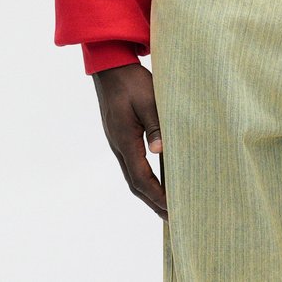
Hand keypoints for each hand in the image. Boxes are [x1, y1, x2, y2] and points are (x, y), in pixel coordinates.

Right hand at [92, 62, 167, 220]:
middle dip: (152, 201)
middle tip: (171, 217)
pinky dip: (144, 176)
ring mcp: (117, 140)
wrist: (110, 65)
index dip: (156, 196)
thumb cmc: (131, 81)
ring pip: (132, 174)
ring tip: (165, 204)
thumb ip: (155, 126)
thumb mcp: (148, 100)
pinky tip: (155, 177)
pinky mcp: (120, 134)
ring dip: (148, 190)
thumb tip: (161, 151)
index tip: (171, 210)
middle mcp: (118, 145)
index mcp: (124, 140)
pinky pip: (131, 162)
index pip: (140, 178)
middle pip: (134, 183)